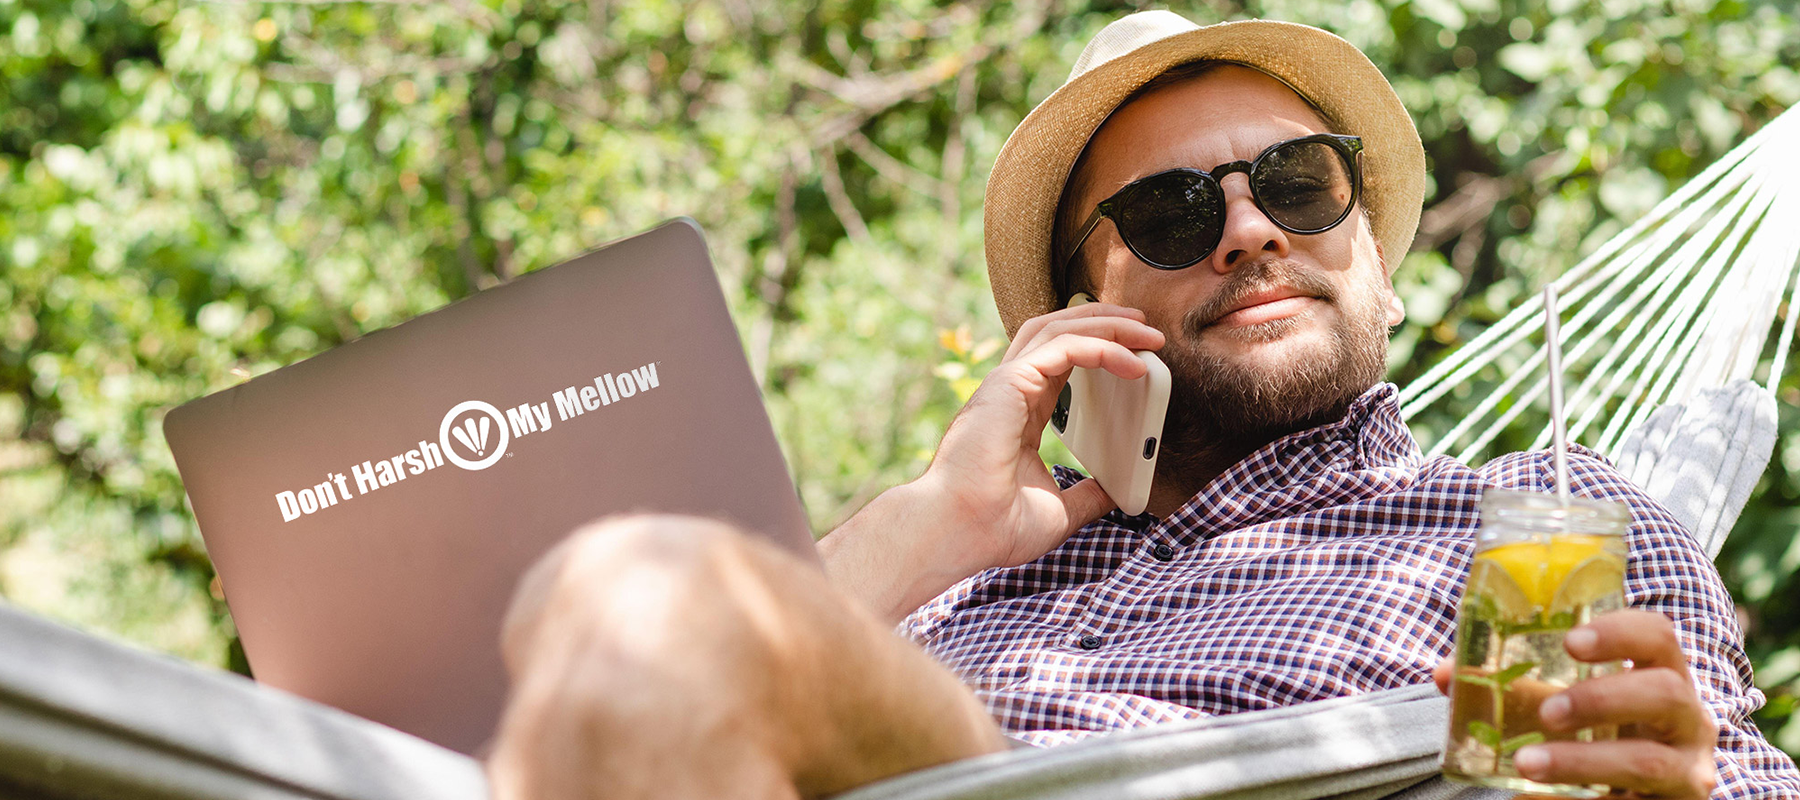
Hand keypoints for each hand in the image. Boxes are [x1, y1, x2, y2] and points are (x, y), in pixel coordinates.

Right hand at [919, 303, 1164, 570]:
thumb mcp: (1058, 512)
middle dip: (1105, 323)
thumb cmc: (992, 526)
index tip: (1136, 355)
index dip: (1098, 348)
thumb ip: (1086, 496)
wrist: (960, 533)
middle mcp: (1012, 391)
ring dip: (1107, 324)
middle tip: (1146, 329)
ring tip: (1145, 330)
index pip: (1061, 362)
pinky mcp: (1011, 384)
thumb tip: (1115, 494)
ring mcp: (1007, 384)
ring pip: (1059, 328)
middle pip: (1059, 333)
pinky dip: (1101, 347)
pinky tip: (1131, 361)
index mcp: (1020, 412)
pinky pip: (1064, 348)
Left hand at [1434, 610, 1718, 799]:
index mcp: (1662, 675)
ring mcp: (1688, 770)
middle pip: (1665, 693)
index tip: (1571, 640)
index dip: (1620, 632)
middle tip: (1546, 712)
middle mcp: (1689, 719)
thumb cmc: (1598, 737)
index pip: (1658, 636)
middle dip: (1601, 699)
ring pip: (1648, 761)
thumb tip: (1445, 675)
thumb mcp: (1563, 706)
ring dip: (1582, 761)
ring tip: (1527, 765)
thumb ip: (1516, 689)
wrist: (1629, 799)